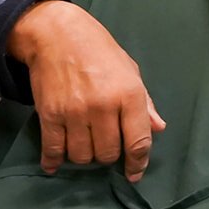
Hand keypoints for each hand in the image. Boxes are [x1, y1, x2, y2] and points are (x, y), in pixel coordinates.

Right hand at [8, 0, 165, 181]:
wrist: (57, 35)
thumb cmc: (100, 52)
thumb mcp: (130, 71)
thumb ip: (145, 103)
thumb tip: (158, 128)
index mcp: (129, 94)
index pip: (138, 141)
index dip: (138, 162)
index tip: (134, 173)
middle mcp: (104, 106)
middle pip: (108, 153)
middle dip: (109, 156)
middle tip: (106, 146)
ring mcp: (75, 112)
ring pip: (82, 156)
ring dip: (85, 157)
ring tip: (86, 145)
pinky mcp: (50, 115)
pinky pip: (54, 149)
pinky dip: (54, 161)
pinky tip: (56, 163)